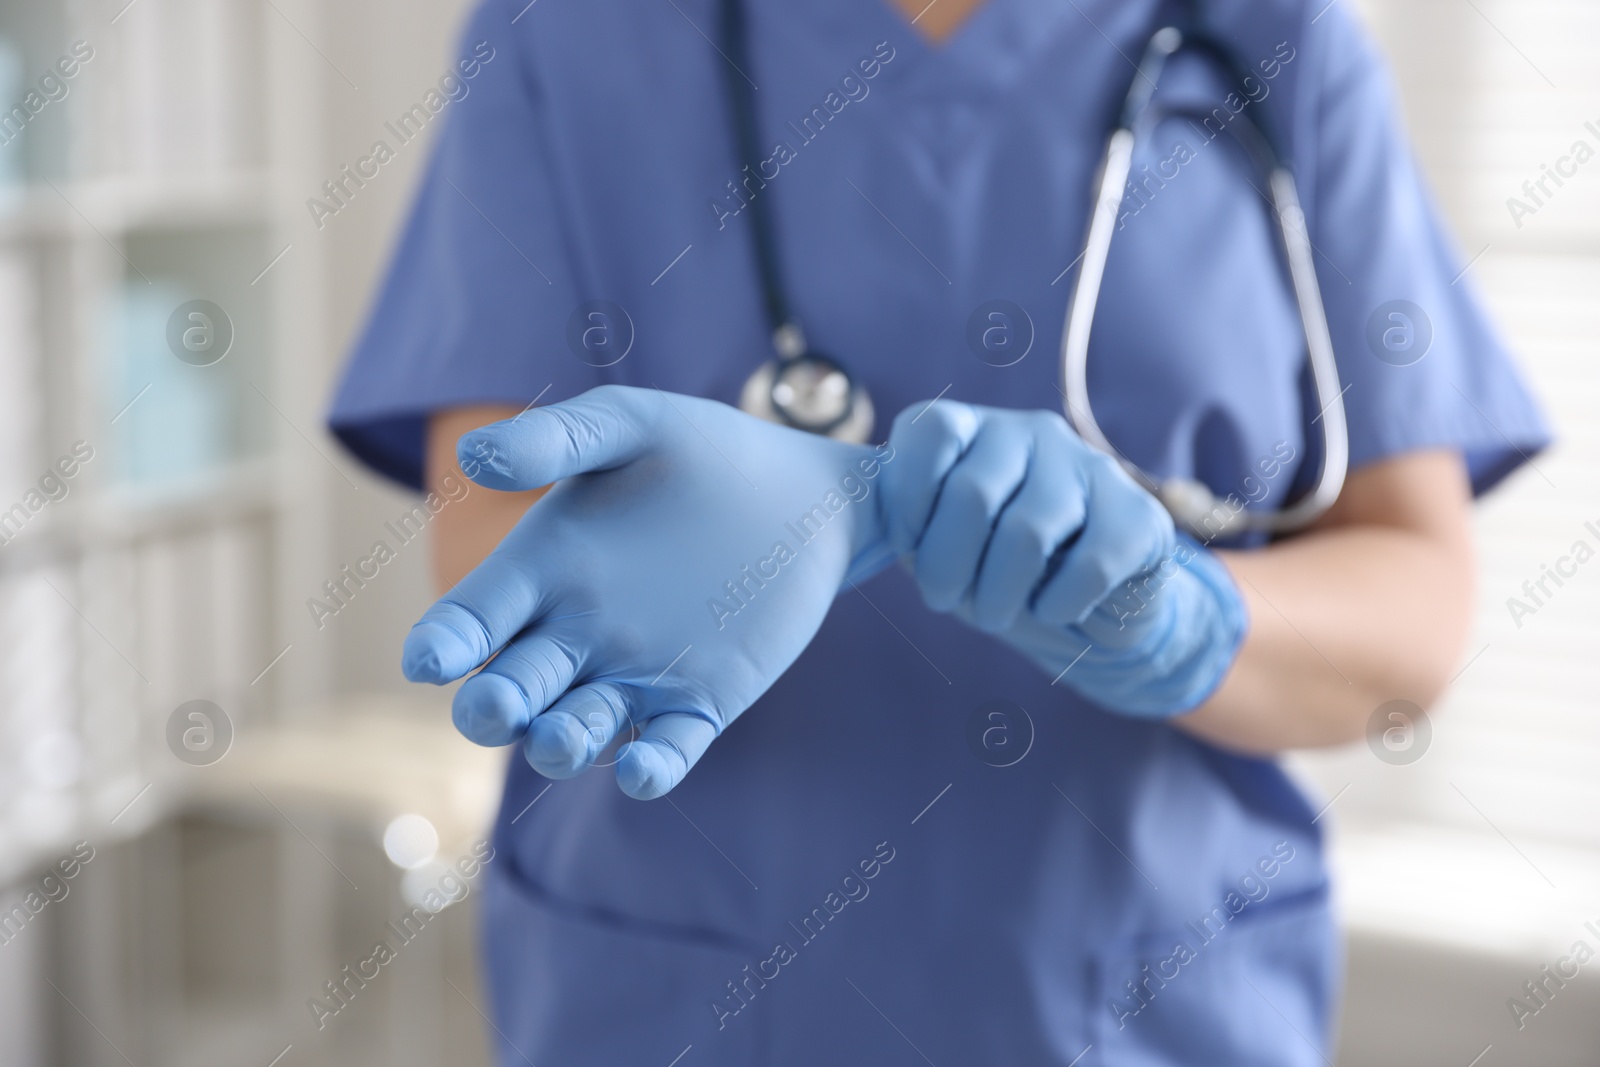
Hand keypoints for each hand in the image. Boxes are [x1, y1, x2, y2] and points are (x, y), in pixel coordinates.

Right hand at [402, 385, 895, 798]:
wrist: (802, 493)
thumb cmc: (703, 452)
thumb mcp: (631, 427)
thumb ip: (556, 440)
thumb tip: (471, 453)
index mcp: (542, 569)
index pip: (471, 618)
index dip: (443, 642)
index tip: (429, 659)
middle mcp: (574, 634)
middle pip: (512, 688)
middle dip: (493, 707)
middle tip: (493, 708)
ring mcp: (634, 676)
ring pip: (576, 730)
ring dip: (561, 744)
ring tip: (560, 739)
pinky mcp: (699, 705)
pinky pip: (665, 750)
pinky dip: (652, 769)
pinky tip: (646, 771)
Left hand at [881, 401, 1245, 716]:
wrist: (1082, 613)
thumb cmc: (989, 572)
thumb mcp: (933, 547)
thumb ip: (906, 525)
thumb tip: (890, 527)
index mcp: (975, 429)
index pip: (931, 432)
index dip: (908, 499)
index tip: (908, 547)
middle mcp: (1032, 433)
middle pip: (973, 492)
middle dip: (946, 564)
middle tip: (943, 600)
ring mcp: (1090, 468)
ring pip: (1028, 532)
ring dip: (998, 593)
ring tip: (993, 613)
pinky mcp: (1140, 517)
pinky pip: (1090, 564)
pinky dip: (1058, 603)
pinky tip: (1052, 610)